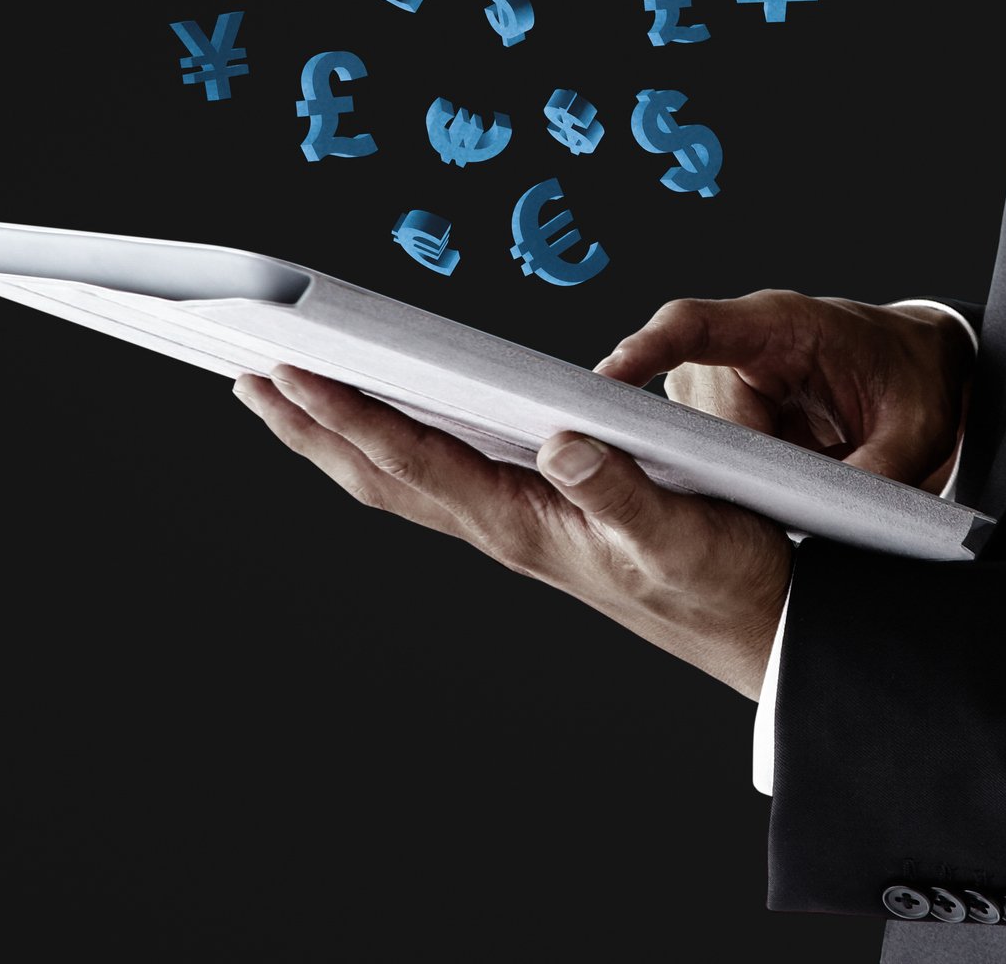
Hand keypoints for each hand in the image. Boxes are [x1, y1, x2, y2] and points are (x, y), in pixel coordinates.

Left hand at [232, 365, 790, 699]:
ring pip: (400, 481)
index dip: (350, 416)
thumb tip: (561, 441)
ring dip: (337, 439)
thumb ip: (619, 489)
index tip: (292, 373)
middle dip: (311, 427)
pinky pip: (438, 482)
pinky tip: (384, 430)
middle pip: (381, 475)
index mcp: (526, 526)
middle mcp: (504, 529)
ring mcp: (514, 530)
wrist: (758, 632)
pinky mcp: (535, 526)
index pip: (416, 462)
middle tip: (248, 375)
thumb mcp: (683, 533)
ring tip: (286, 397)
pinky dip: (391, 448)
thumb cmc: (726, 582)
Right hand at [594, 292, 975, 492]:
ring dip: (724, 476)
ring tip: (780, 497)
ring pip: (690, 440)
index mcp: (782, 325)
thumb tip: (834, 517)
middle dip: (718, 462)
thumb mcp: (913, 431)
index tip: (607, 382)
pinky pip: (701, 453)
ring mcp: (723, 381)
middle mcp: (738, 347)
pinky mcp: (721, 413)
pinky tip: (761, 503)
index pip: (694, 325)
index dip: (645, 351)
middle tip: (766, 503)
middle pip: (690, 410)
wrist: (920, 372)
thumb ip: (876, 470)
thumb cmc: (912, 384)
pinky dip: (723, 483)